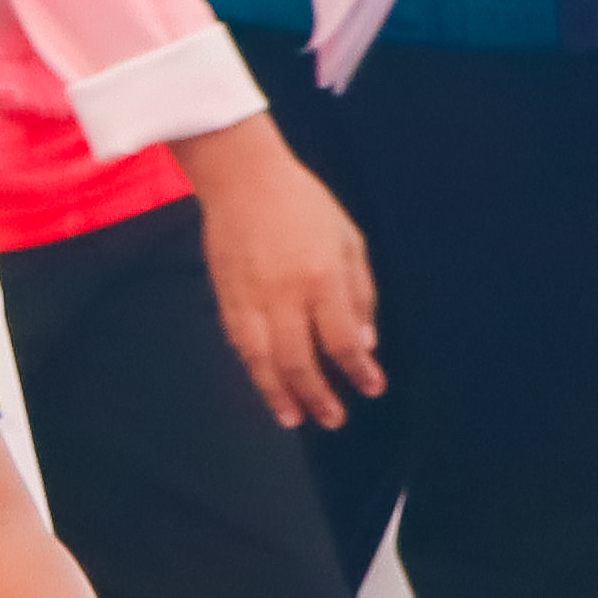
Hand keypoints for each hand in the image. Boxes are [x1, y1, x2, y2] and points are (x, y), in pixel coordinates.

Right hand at [173, 116, 378, 427]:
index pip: (341, 338)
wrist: (242, 178)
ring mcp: (249, 296)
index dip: (359, 369)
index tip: (372, 388)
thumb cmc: (303, 204)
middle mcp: (285, 293)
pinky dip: (252, 366)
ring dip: (277, 392)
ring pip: (262, 358)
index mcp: (322, 277)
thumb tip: (364, 341)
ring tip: (291, 418)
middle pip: (299, 358)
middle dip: (317, 394)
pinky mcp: (224, 294)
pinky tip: (263, 380)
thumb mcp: (348, 240)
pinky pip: (239, 340)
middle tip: (332, 419)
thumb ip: (360, 292)